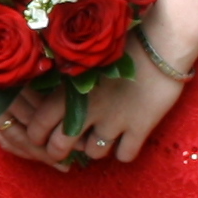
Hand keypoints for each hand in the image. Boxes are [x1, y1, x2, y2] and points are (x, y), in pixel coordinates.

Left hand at [0, 46, 192, 170]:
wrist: (162, 42)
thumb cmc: (121, 41)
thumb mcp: (84, 58)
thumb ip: (64, 77)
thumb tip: (43, 89)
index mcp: (68, 91)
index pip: (38, 126)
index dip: (36, 137)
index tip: (40, 138)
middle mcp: (87, 110)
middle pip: (60, 147)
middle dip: (58, 152)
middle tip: (64, 149)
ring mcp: (114, 121)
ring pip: (94, 153)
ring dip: (95, 148)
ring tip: (101, 136)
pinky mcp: (140, 128)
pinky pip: (124, 156)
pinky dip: (123, 152)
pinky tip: (125, 140)